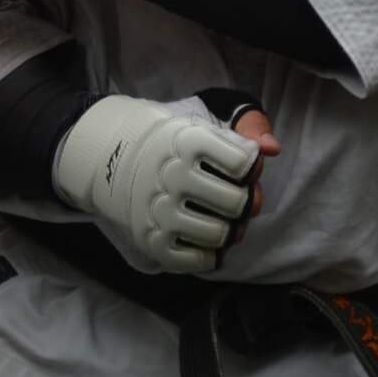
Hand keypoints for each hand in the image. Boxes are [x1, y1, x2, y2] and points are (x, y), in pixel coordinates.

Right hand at [53, 94, 271, 274]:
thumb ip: (246, 124)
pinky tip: (207, 239)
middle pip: (237, 202)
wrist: (105, 156)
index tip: (239, 164)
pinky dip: (211, 254)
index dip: (250, 165)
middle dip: (245, 199)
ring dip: (230, 228)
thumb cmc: (166, 137)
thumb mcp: (203, 115)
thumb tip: (271, 150)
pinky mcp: (152, 240)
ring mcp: (160, 211)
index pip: (243, 162)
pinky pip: (198, 261)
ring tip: (221, 218)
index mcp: (187, 140)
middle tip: (233, 195)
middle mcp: (173, 175)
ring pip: (220, 234)